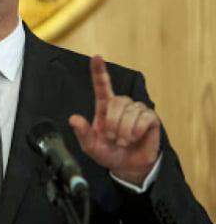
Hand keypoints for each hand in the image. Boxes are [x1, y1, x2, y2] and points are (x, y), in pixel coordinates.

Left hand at [68, 55, 160, 185]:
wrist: (128, 166)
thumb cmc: (108, 153)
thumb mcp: (90, 146)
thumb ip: (82, 133)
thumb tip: (73, 119)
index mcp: (104, 107)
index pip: (102, 85)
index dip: (98, 71)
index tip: (97, 57)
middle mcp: (121, 105)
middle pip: (117, 101)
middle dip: (112, 123)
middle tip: (112, 138)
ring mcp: (137, 110)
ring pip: (130, 111)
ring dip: (124, 131)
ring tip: (123, 141)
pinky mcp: (150, 118)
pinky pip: (143, 119)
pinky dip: (136, 131)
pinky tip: (134, 138)